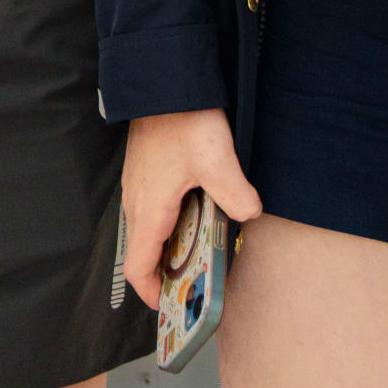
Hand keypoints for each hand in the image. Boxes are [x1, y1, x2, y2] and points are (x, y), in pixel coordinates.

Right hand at [120, 108, 260, 300]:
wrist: (163, 80)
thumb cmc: (183, 119)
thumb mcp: (216, 158)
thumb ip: (234, 193)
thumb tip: (250, 214)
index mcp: (149, 209)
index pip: (138, 267)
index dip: (153, 292)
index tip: (172, 306)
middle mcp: (137, 202)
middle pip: (145, 253)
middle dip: (168, 274)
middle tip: (200, 284)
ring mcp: (138, 187)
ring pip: (150, 231)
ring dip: (172, 248)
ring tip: (204, 252)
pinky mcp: (146, 173)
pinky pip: (154, 211)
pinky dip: (172, 225)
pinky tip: (199, 214)